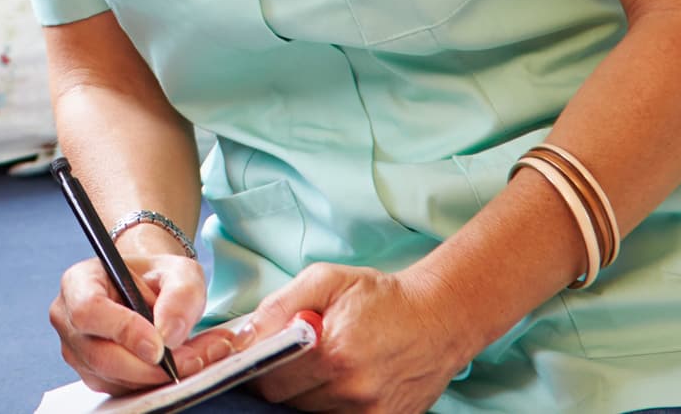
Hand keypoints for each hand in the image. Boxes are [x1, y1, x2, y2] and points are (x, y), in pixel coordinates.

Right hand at [50, 239, 213, 393]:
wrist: (150, 292)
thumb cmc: (156, 277)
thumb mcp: (178, 271)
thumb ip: (180, 294)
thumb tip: (169, 334)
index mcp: (79, 282)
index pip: (88, 310)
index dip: (123, 330)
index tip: (159, 344)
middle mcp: (68, 318)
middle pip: (100, 355)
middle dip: (149, 365)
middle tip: (191, 358)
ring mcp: (78, 351)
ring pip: (114, 378)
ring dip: (157, 375)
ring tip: (195, 357)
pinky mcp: (93, 375)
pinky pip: (122, 389)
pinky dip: (154, 383)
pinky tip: (177, 365)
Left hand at [178, 263, 472, 411]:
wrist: (439, 319)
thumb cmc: (380, 298)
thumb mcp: (325, 280)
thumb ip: (279, 306)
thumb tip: (242, 335)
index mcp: (333, 352)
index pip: (267, 379)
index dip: (257, 367)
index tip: (259, 356)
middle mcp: (352, 390)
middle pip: (284, 400)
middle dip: (279, 378)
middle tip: (293, 356)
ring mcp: (369, 412)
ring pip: (307, 412)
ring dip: (304, 392)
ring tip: (322, 365)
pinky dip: (329, 403)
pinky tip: (340, 381)